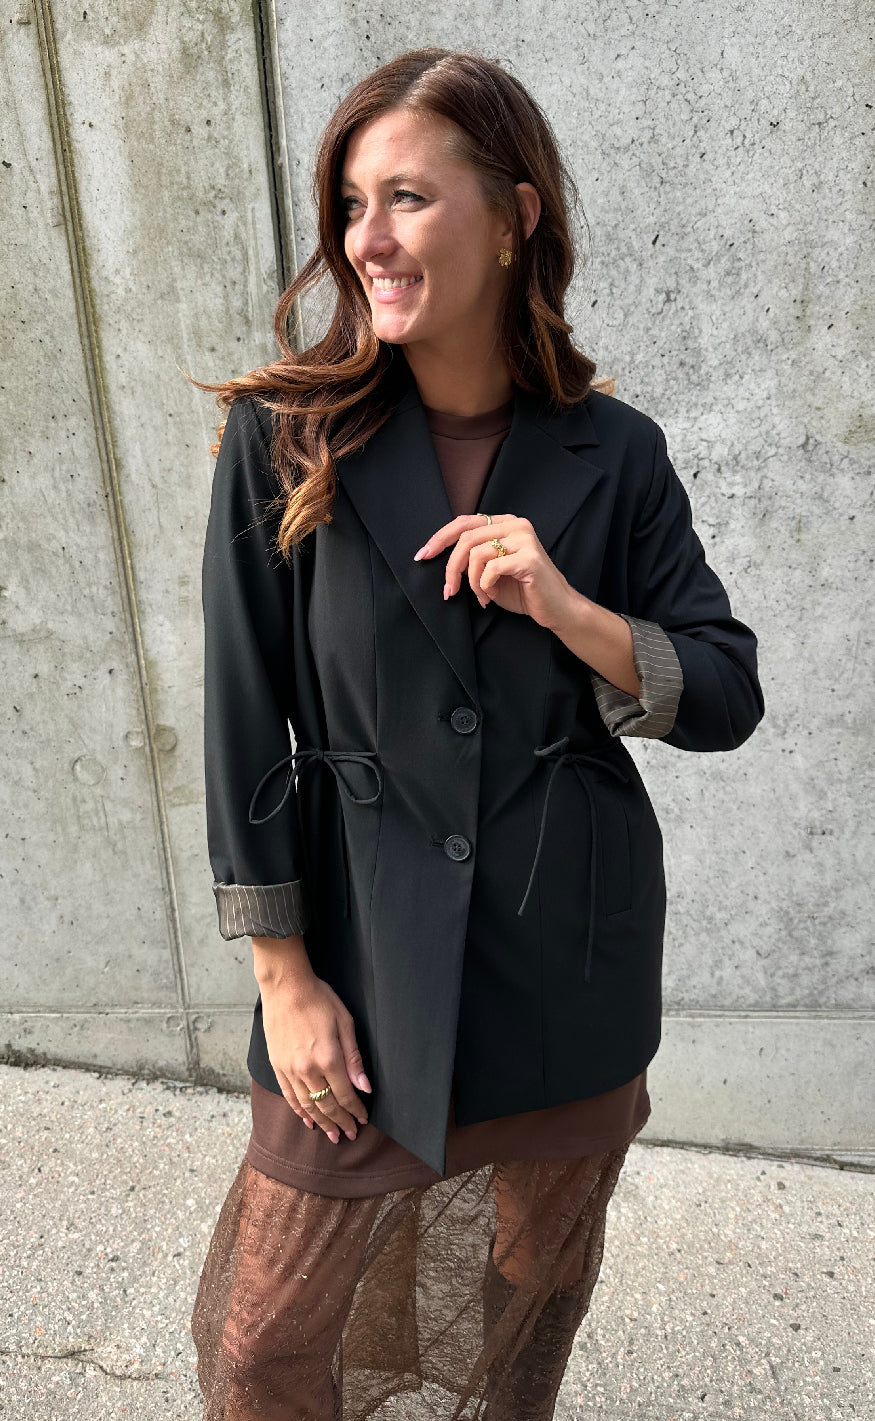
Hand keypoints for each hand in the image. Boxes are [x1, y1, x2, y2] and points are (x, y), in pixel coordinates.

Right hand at [260, 972, 371, 1143]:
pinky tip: (308, 1120)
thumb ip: (354, 1059)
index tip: (363, 1119)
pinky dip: (300, 1111)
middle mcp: (307, 1069)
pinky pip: (290, 1096)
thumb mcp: (345, 1023)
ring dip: (322, 1122)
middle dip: (341, 1122)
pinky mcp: (277, 1066)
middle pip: (327, 1105)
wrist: (285, 987)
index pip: (345, 1095)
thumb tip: (364, 1087)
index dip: (355, 1110)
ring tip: (332, 1135)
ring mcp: (289, 1070)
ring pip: (308, 1105)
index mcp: (328, 1058)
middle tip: (350, 1134)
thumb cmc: (319, 999)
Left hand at [414, 513, 574, 629]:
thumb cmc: (523, 591)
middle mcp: (516, 525)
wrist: (556, 609)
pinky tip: (492, 596)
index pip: (464, 522)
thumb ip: (472, 558)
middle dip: (451, 567)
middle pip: (466, 537)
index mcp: (505, 523)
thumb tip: (439, 557)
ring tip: (482, 596)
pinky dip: (484, 586)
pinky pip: (491, 569)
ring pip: (476, 554)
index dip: (440, 538)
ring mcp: (524, 539)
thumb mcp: (491, 570)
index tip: (423, 556)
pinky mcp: (529, 558)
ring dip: (472, 582)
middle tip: (449, 590)